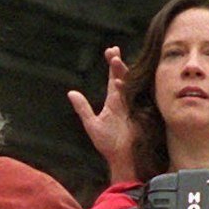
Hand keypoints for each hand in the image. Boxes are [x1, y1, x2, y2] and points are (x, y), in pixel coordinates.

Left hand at [67, 46, 136, 182]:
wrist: (120, 158)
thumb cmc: (107, 144)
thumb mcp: (91, 124)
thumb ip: (82, 108)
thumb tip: (71, 92)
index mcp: (114, 101)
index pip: (114, 78)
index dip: (113, 65)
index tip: (111, 50)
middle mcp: (124, 100)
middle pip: (122, 77)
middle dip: (118, 64)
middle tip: (113, 51)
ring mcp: (132, 106)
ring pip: (129, 85)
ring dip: (122, 73)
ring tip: (114, 61)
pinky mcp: (137, 115)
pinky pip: (134, 99)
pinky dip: (127, 91)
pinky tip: (119, 83)